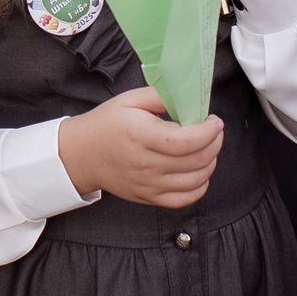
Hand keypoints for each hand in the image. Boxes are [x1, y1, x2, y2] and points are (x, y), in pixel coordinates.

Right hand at [58, 87, 223, 208]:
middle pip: (196, 160)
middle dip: (215, 143)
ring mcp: (148, 185)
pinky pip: (185, 199)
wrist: (82, 155)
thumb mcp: (129, 100)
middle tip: (214, 131)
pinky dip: (200, 186)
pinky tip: (199, 172)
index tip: (215, 121)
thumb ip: (160, 96)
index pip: (185, 141)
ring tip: (208, 148)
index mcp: (140, 136)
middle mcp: (145, 164)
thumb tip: (189, 99)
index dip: (208, 132)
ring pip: (196, 181)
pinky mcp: (149, 198)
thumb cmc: (106, 125)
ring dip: (211, 163)